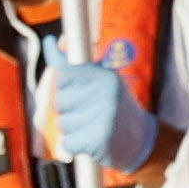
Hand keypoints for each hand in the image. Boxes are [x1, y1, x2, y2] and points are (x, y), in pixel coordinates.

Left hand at [40, 52, 152, 169]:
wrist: (141, 140)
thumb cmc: (113, 106)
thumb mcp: (98, 80)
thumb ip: (70, 66)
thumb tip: (47, 42)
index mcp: (105, 76)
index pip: (64, 75)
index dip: (65, 87)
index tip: (78, 92)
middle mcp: (106, 93)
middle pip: (59, 101)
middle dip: (68, 110)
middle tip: (90, 113)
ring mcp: (104, 117)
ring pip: (62, 123)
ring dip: (72, 129)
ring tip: (92, 127)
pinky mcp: (99, 140)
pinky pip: (67, 142)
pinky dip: (74, 145)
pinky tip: (90, 142)